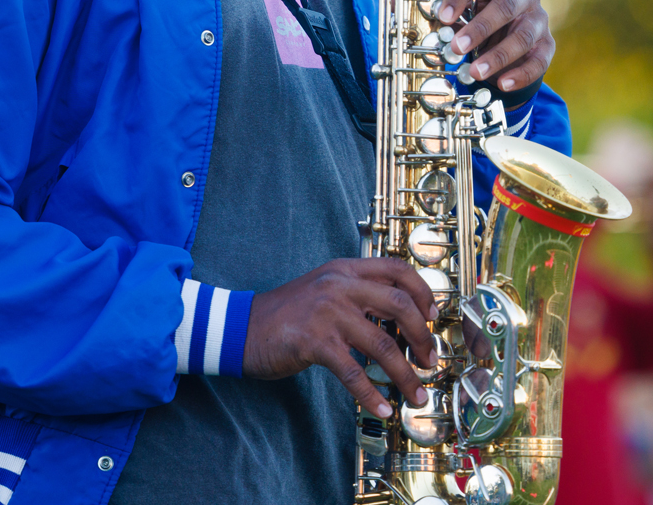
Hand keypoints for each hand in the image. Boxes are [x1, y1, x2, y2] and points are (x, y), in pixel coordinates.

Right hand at [242, 258, 437, 418]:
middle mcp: (340, 285)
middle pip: (399, 305)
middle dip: (423, 337)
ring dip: (406, 375)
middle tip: (430, 361)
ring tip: (417, 394)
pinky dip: (372, 395)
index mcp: (345, 269)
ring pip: (383, 344)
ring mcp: (327, 312)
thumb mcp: (324, 288)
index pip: (396, 269)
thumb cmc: (288, 312)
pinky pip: (354, 373)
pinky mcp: (314, 342)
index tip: (434, 316)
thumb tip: (400, 319)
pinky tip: (382, 409)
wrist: (244, 325)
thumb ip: (357, 294)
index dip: (422, 292)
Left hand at [438, 0, 553, 92]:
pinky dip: (521, 75)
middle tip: (458, 47)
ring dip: (497, 57)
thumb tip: (440, 33)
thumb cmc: (483, 11)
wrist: (510, 29)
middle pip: (505, 6)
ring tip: (475, 71)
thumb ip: (453, 16)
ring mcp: (538, 17)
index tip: (443, 17)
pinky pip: (538, 60)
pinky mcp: (547, 42)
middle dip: (480, 29)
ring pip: (522, 36)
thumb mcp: (466, 7)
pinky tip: (503, 83)